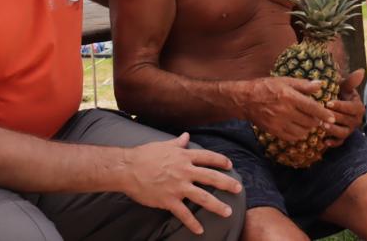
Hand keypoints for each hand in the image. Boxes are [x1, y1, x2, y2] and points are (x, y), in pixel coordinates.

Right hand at [121, 133, 242, 234]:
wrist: (128, 169)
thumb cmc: (144, 155)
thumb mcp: (163, 145)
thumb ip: (177, 143)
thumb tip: (186, 136)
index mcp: (184, 157)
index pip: (208, 158)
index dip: (220, 161)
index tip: (229, 165)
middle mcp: (184, 171)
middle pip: (211, 177)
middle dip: (227, 183)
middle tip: (238, 188)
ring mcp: (178, 187)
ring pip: (203, 197)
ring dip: (217, 205)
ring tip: (228, 212)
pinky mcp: (169, 200)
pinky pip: (184, 214)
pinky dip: (193, 223)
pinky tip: (200, 230)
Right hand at [244, 76, 334, 141]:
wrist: (245, 100)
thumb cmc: (266, 87)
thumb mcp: (284, 81)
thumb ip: (303, 85)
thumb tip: (320, 85)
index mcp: (289, 96)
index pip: (312, 108)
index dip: (324, 114)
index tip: (332, 117)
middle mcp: (285, 111)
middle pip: (309, 121)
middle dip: (316, 120)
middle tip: (317, 117)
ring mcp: (279, 123)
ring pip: (302, 131)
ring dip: (308, 128)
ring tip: (307, 122)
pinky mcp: (274, 131)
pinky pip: (292, 137)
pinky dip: (298, 134)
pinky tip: (297, 127)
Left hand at [324, 69, 365, 147]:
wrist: (337, 102)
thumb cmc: (340, 92)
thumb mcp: (345, 86)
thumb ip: (351, 81)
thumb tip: (361, 71)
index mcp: (358, 107)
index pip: (351, 108)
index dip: (340, 106)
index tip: (328, 103)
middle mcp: (356, 120)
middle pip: (346, 121)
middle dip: (334, 118)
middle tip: (322, 116)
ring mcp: (350, 130)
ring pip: (343, 133)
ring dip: (333, 130)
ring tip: (322, 126)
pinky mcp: (343, 137)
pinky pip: (339, 142)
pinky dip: (333, 143)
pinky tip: (324, 141)